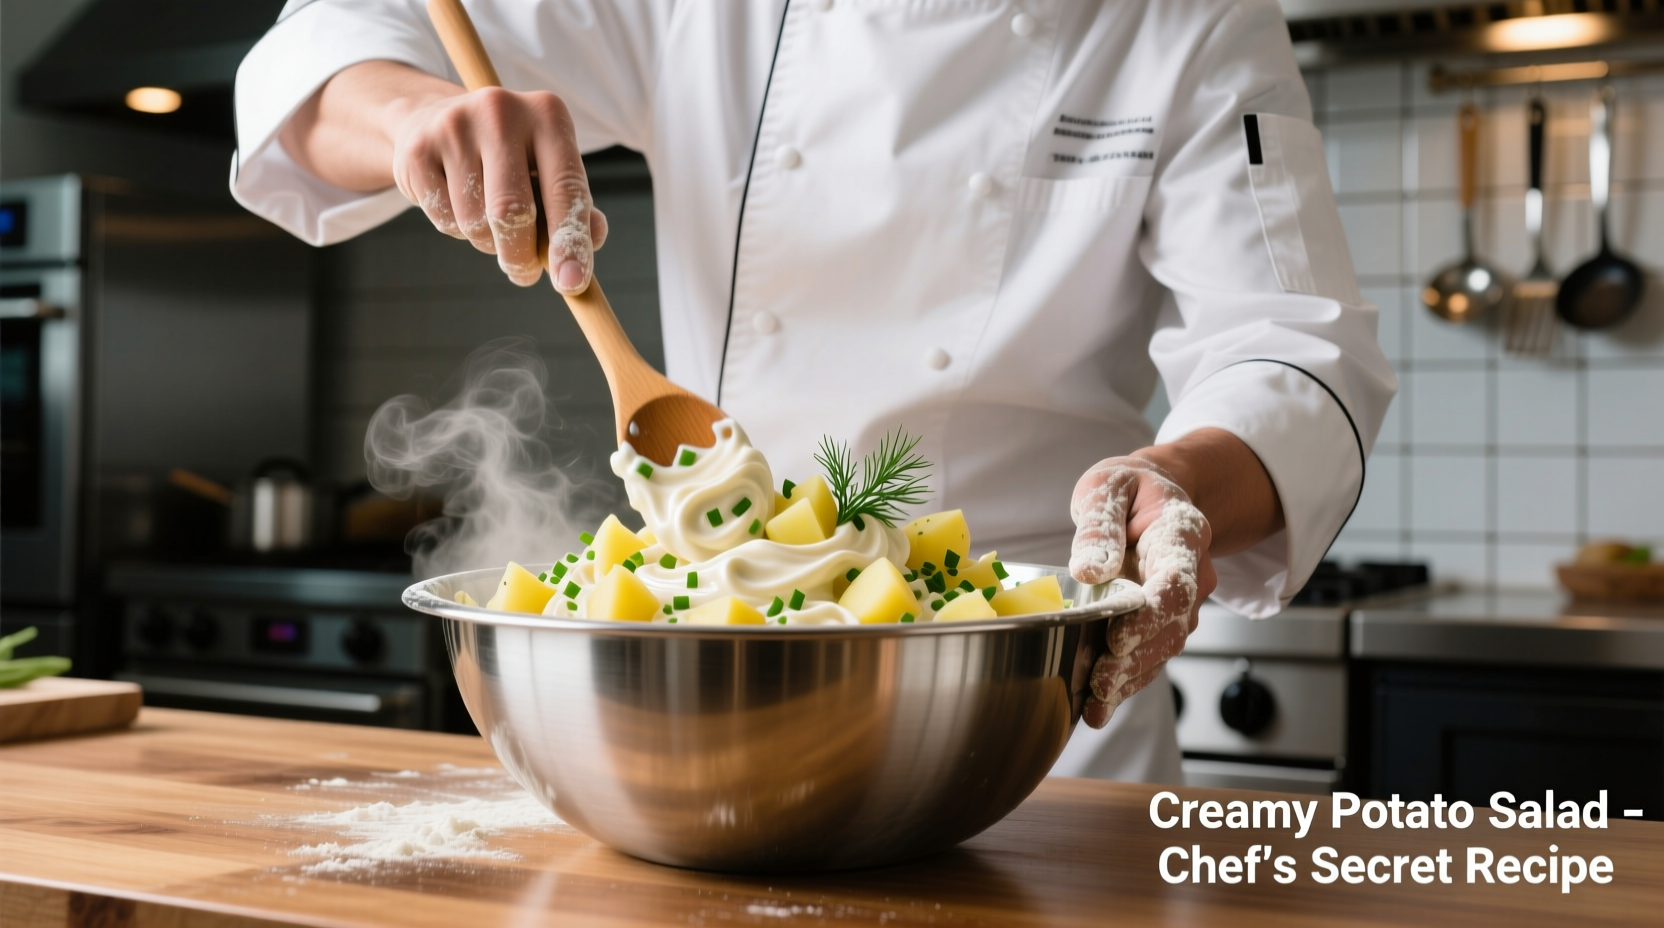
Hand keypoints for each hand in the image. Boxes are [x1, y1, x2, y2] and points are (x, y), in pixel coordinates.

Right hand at [392, 87, 607, 291]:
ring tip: (489, 222)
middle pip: (513, 212)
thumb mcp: (549, 171)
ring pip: (476, 223)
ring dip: (487, 243)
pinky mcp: (417, 150)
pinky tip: (458, 205)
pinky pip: (444, 220)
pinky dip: (456, 230)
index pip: (566, 188)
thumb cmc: (510, 158)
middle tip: (524, 274)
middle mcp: (501, 111)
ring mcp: (454, 125)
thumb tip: (592, 238)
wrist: (435, 120)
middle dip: (520, 257)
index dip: (570, 242)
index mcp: (548, 114)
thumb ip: (576, 207)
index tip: (572, 284)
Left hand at [1069, 457, 1216, 728]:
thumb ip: (1098, 525)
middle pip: (1173, 624)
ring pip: (1165, 647)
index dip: (1151, 614)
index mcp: (1181, 534)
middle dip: (1137, 658)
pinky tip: (1098, 706)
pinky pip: (1152, 654)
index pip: (1177, 579)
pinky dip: (1128, 681)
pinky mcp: (1165, 621)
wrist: (1150, 496)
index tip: (1119, 638)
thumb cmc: (1127, 490)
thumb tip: (1091, 569)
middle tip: (1101, 682)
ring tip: (1096, 703)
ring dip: (1132, 678)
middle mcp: (1193, 572)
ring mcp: (1183, 601)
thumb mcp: (1106, 487)